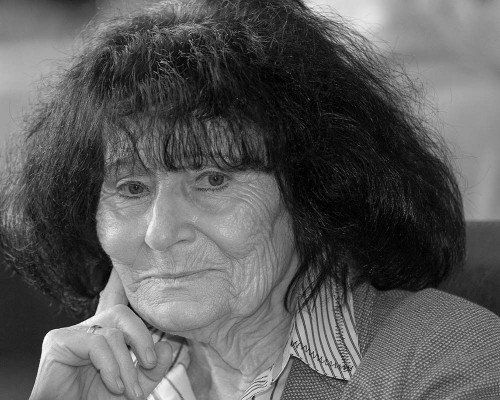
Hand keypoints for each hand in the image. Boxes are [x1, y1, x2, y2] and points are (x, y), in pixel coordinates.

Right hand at [30, 269, 172, 399]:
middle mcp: (87, 330)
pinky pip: (97, 344)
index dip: (119, 283)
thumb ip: (151, 369)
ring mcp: (71, 334)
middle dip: (141, 337)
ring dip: (126, 366)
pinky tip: (114, 385)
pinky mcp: (58, 342)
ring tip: (129, 391)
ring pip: (112, 333)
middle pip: (121, 313)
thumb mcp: (133, 387)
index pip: (116, 303)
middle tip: (150, 362)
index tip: (125, 268)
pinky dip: (111, 367)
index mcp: (103, 336)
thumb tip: (166, 346)